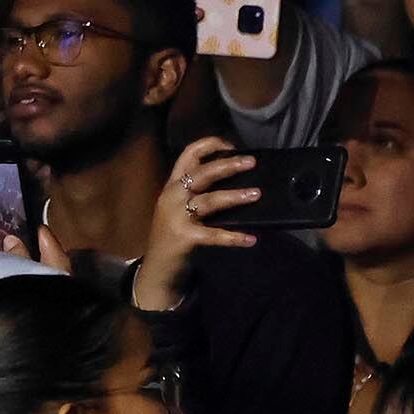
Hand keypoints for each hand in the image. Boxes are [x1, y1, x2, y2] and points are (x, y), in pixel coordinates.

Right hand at [127, 136, 261, 309]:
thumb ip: (196, 194)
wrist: (157, 268)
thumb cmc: (173, 236)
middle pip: (201, 173)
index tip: (232, 146)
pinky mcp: (185, 237)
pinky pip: (213, 235)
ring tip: (256, 194)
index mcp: (172, 186)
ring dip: (235, 196)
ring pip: (209, 200)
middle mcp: (173, 196)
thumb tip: (231, 181)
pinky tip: (250, 239)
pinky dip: (233, 237)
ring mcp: (177, 217)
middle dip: (227, 165)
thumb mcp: (178, 209)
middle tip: (250, 162)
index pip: (188, 155)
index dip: (210, 145)